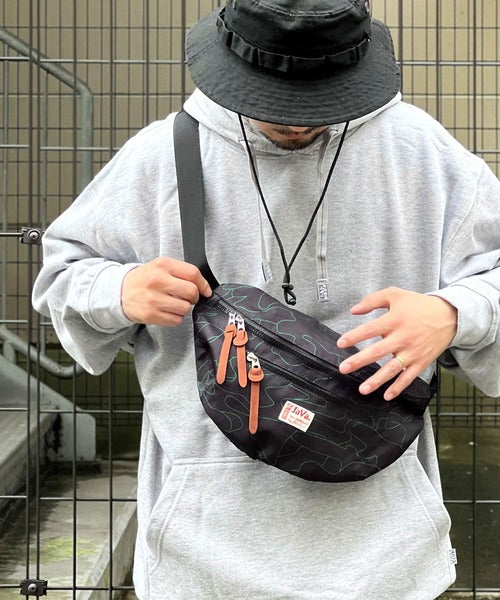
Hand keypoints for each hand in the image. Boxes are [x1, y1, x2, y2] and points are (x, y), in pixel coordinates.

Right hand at [121, 257, 211, 325]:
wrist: (119, 291)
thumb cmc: (145, 279)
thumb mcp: (160, 266)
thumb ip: (181, 272)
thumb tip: (204, 287)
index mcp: (162, 265)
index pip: (193, 273)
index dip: (203, 284)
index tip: (205, 291)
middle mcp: (157, 281)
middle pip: (191, 292)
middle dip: (194, 297)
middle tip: (188, 297)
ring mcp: (153, 299)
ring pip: (185, 308)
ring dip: (184, 308)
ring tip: (174, 304)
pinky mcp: (150, 314)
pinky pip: (176, 320)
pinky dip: (175, 318)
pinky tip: (167, 311)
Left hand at [336, 287, 456, 399]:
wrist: (450, 316)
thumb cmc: (419, 305)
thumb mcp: (396, 294)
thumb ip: (372, 300)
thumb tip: (354, 310)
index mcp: (395, 320)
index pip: (370, 329)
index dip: (355, 336)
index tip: (341, 343)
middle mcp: (403, 337)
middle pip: (378, 351)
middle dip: (359, 360)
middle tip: (344, 368)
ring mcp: (412, 352)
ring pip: (392, 369)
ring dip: (377, 380)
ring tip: (362, 389)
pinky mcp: (421, 362)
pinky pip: (408, 377)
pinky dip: (398, 387)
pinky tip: (387, 396)